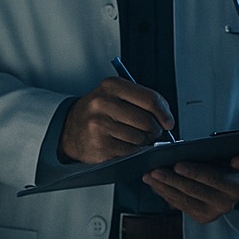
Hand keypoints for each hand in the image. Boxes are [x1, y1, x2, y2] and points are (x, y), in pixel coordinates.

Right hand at [59, 77, 175, 163]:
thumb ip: (141, 100)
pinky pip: (129, 152)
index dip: (164, 113)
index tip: (168, 122)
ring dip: (143, 142)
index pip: (149, 99)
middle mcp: (103, 103)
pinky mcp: (99, 146)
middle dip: (155, 130)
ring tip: (135, 138)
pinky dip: (133, 152)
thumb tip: (166, 118)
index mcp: (111, 86)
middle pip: (146, 121)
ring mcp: (99, 126)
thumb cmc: (99, 112)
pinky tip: (125, 146)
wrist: (70, 129)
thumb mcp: (115, 95)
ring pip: (139, 138)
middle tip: (152, 132)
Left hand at [143, 151, 238, 223]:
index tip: (177, 164)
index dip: (194, 172)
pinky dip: (165, 194)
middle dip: (171, 180)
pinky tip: (154, 184)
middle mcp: (225, 204)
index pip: (212, 179)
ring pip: (182, 200)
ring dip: (163, 188)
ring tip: (149, 176)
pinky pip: (179, 205)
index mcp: (237, 188)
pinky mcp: (201, 217)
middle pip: (193, 191)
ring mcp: (212, 213)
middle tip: (154, 170)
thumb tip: (238, 162)